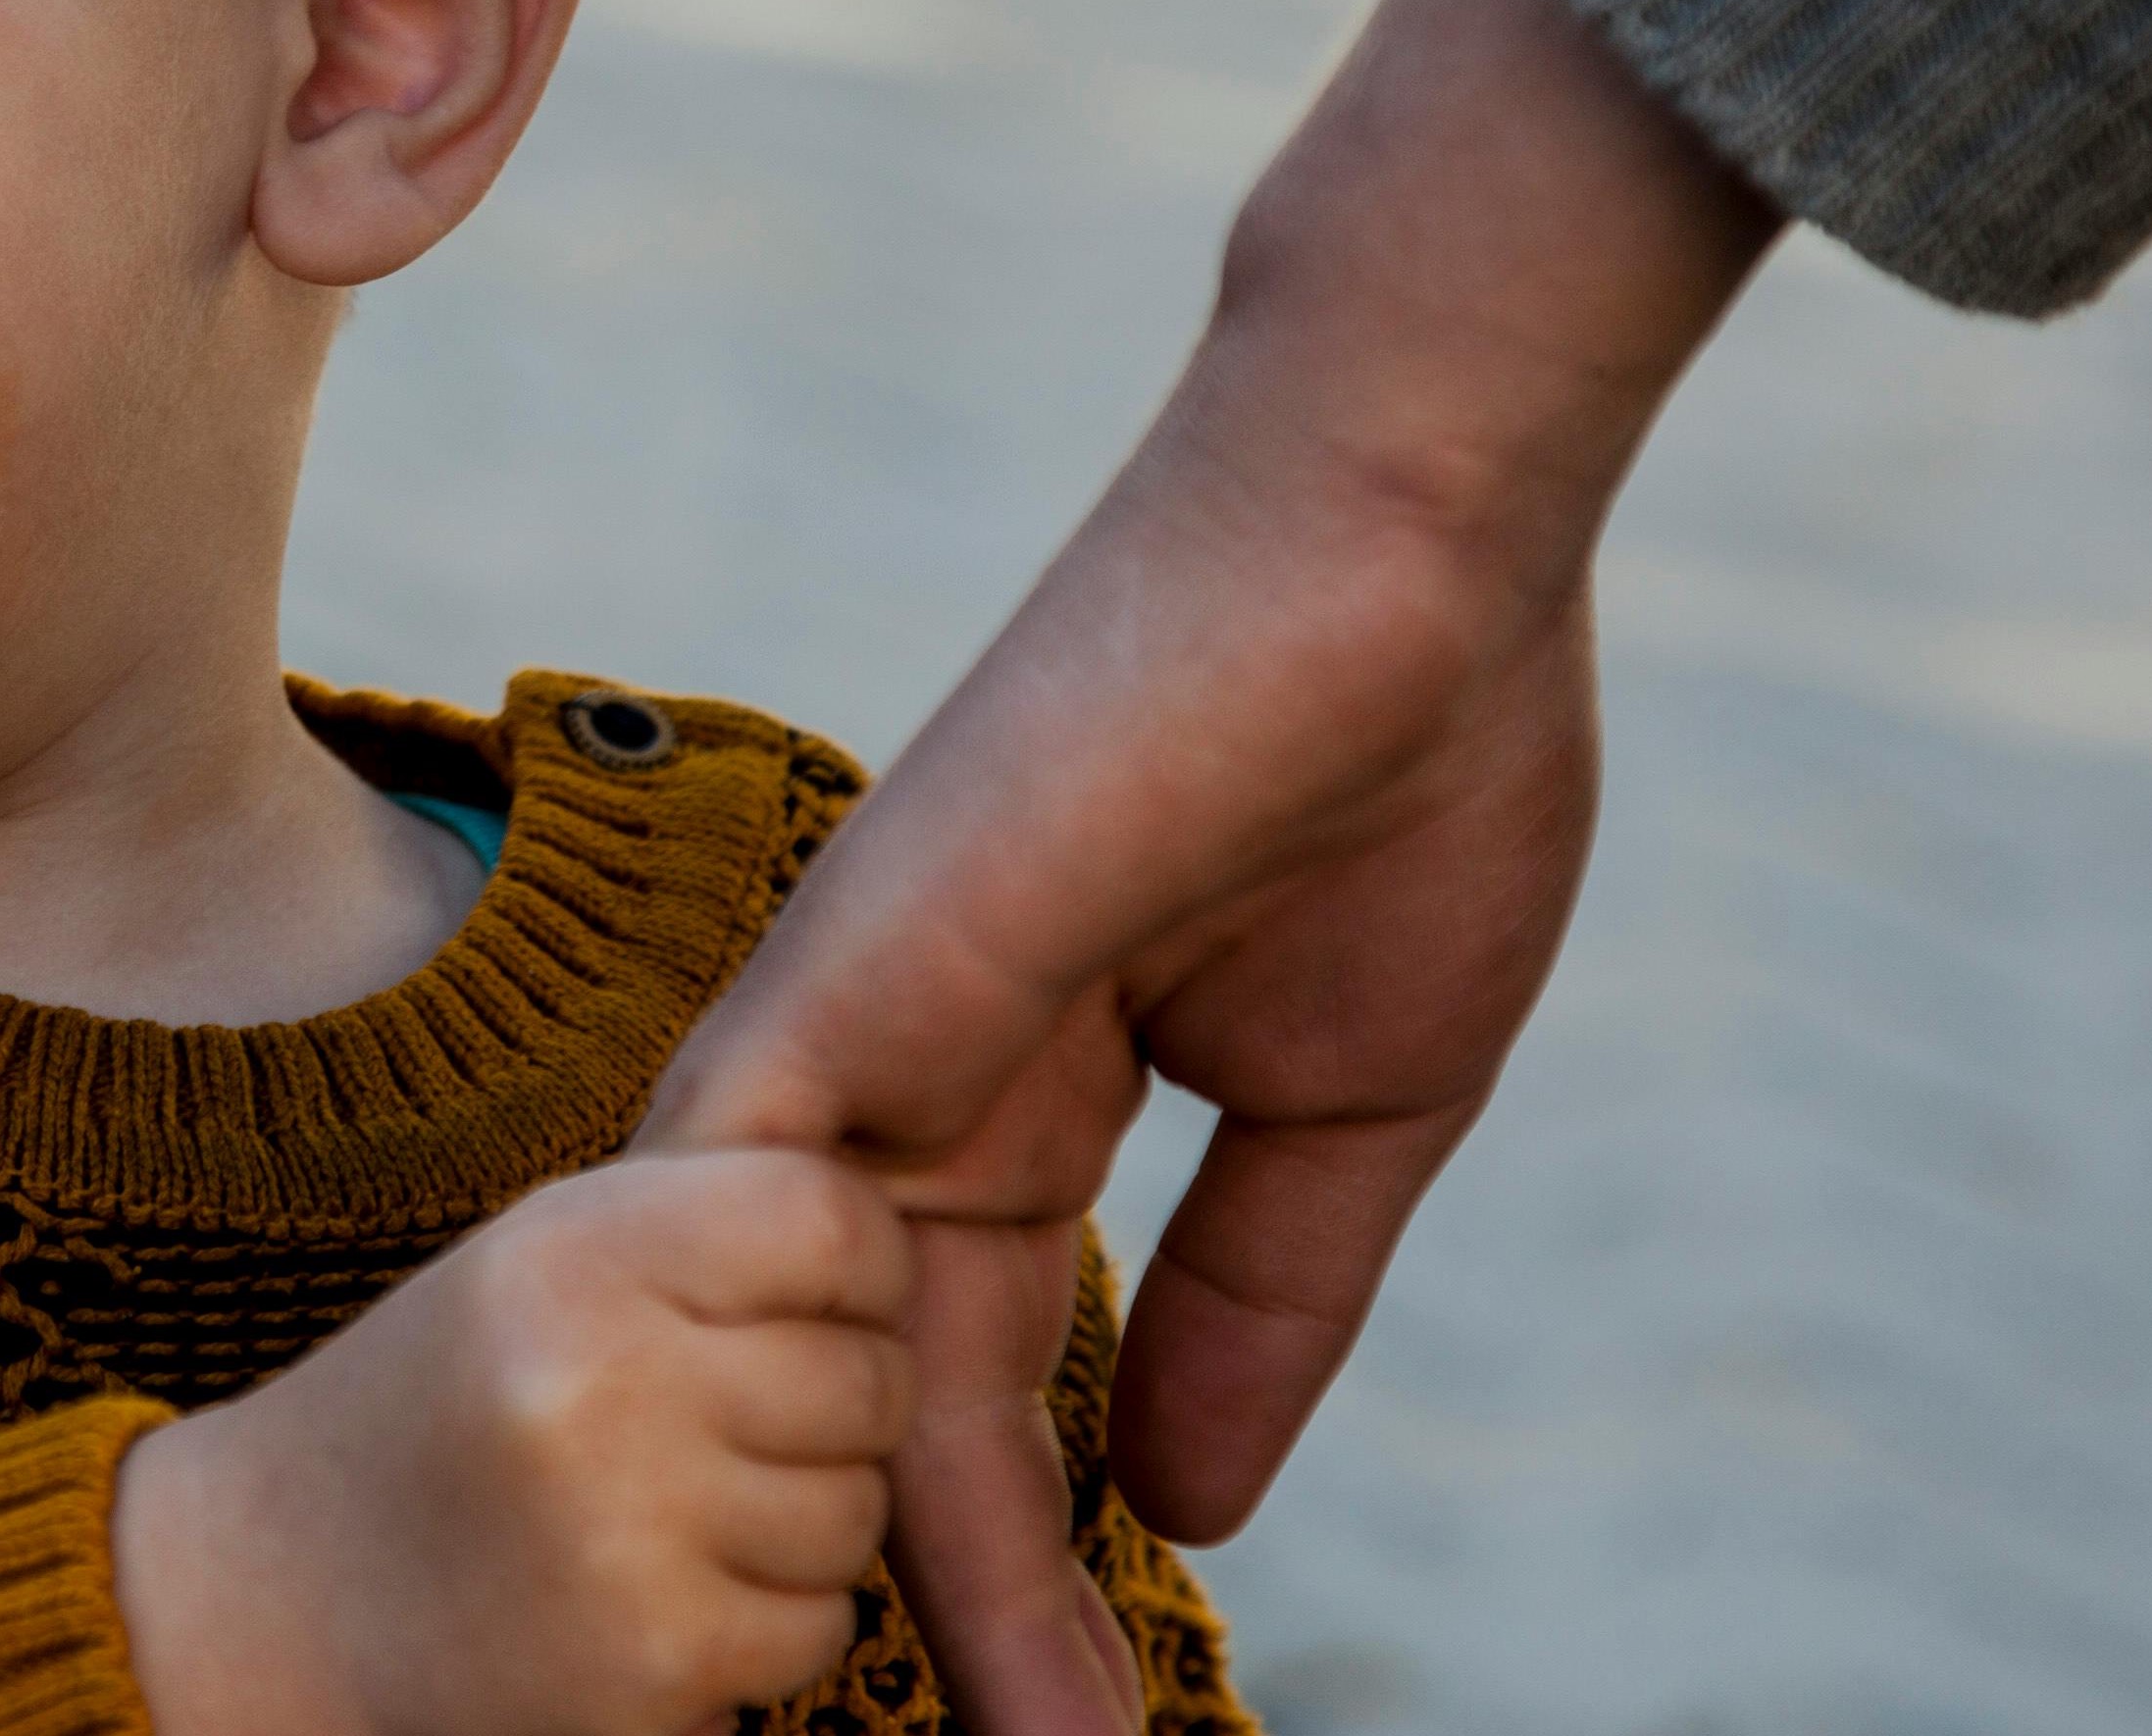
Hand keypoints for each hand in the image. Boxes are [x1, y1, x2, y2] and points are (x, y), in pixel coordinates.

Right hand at [113, 1150, 919, 1735]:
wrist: (279, 1593)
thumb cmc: (450, 1402)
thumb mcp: (543, 1258)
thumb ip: (703, 1223)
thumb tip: (906, 1231)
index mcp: (574, 1249)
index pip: (832, 1219)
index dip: (858, 1266)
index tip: (811, 1301)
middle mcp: (601, 1380)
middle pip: (870, 1380)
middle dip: (832, 1410)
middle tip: (728, 1423)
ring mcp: (628, 1534)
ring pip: (856, 1515)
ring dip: (801, 1526)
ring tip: (675, 1512)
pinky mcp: (651, 1667)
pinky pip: (817, 1630)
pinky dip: (765, 1627)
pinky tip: (660, 1598)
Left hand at [635, 0, 1780, 1735]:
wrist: (1416, 536)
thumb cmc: (1409, 762)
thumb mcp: (1349, 1102)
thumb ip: (1257, 1300)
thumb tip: (1188, 1509)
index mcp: (1017, 1090)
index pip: (981, 1379)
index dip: (1019, 1564)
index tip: (1081, 1724)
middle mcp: (901, 1066)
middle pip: (875, 1390)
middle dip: (942, 1604)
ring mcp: (863, 1013)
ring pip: (798, 1327)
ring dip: (854, 1535)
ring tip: (941, 1723)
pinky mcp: (857, 962)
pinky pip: (735, 1196)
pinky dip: (737, 1356)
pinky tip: (775, 1515)